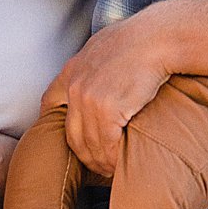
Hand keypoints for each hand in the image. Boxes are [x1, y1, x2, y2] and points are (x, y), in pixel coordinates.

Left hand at [47, 16, 171, 178]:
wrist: (157, 38)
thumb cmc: (139, 38)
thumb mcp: (103, 44)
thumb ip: (94, 63)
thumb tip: (101, 72)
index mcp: (71, 71)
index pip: (50, 102)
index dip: (55, 123)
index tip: (69, 135)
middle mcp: (74, 87)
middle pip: (71, 134)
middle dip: (84, 154)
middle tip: (97, 165)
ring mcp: (89, 99)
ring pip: (89, 143)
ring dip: (100, 161)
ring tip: (110, 170)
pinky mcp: (107, 109)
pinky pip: (107, 143)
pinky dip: (112, 157)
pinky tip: (119, 163)